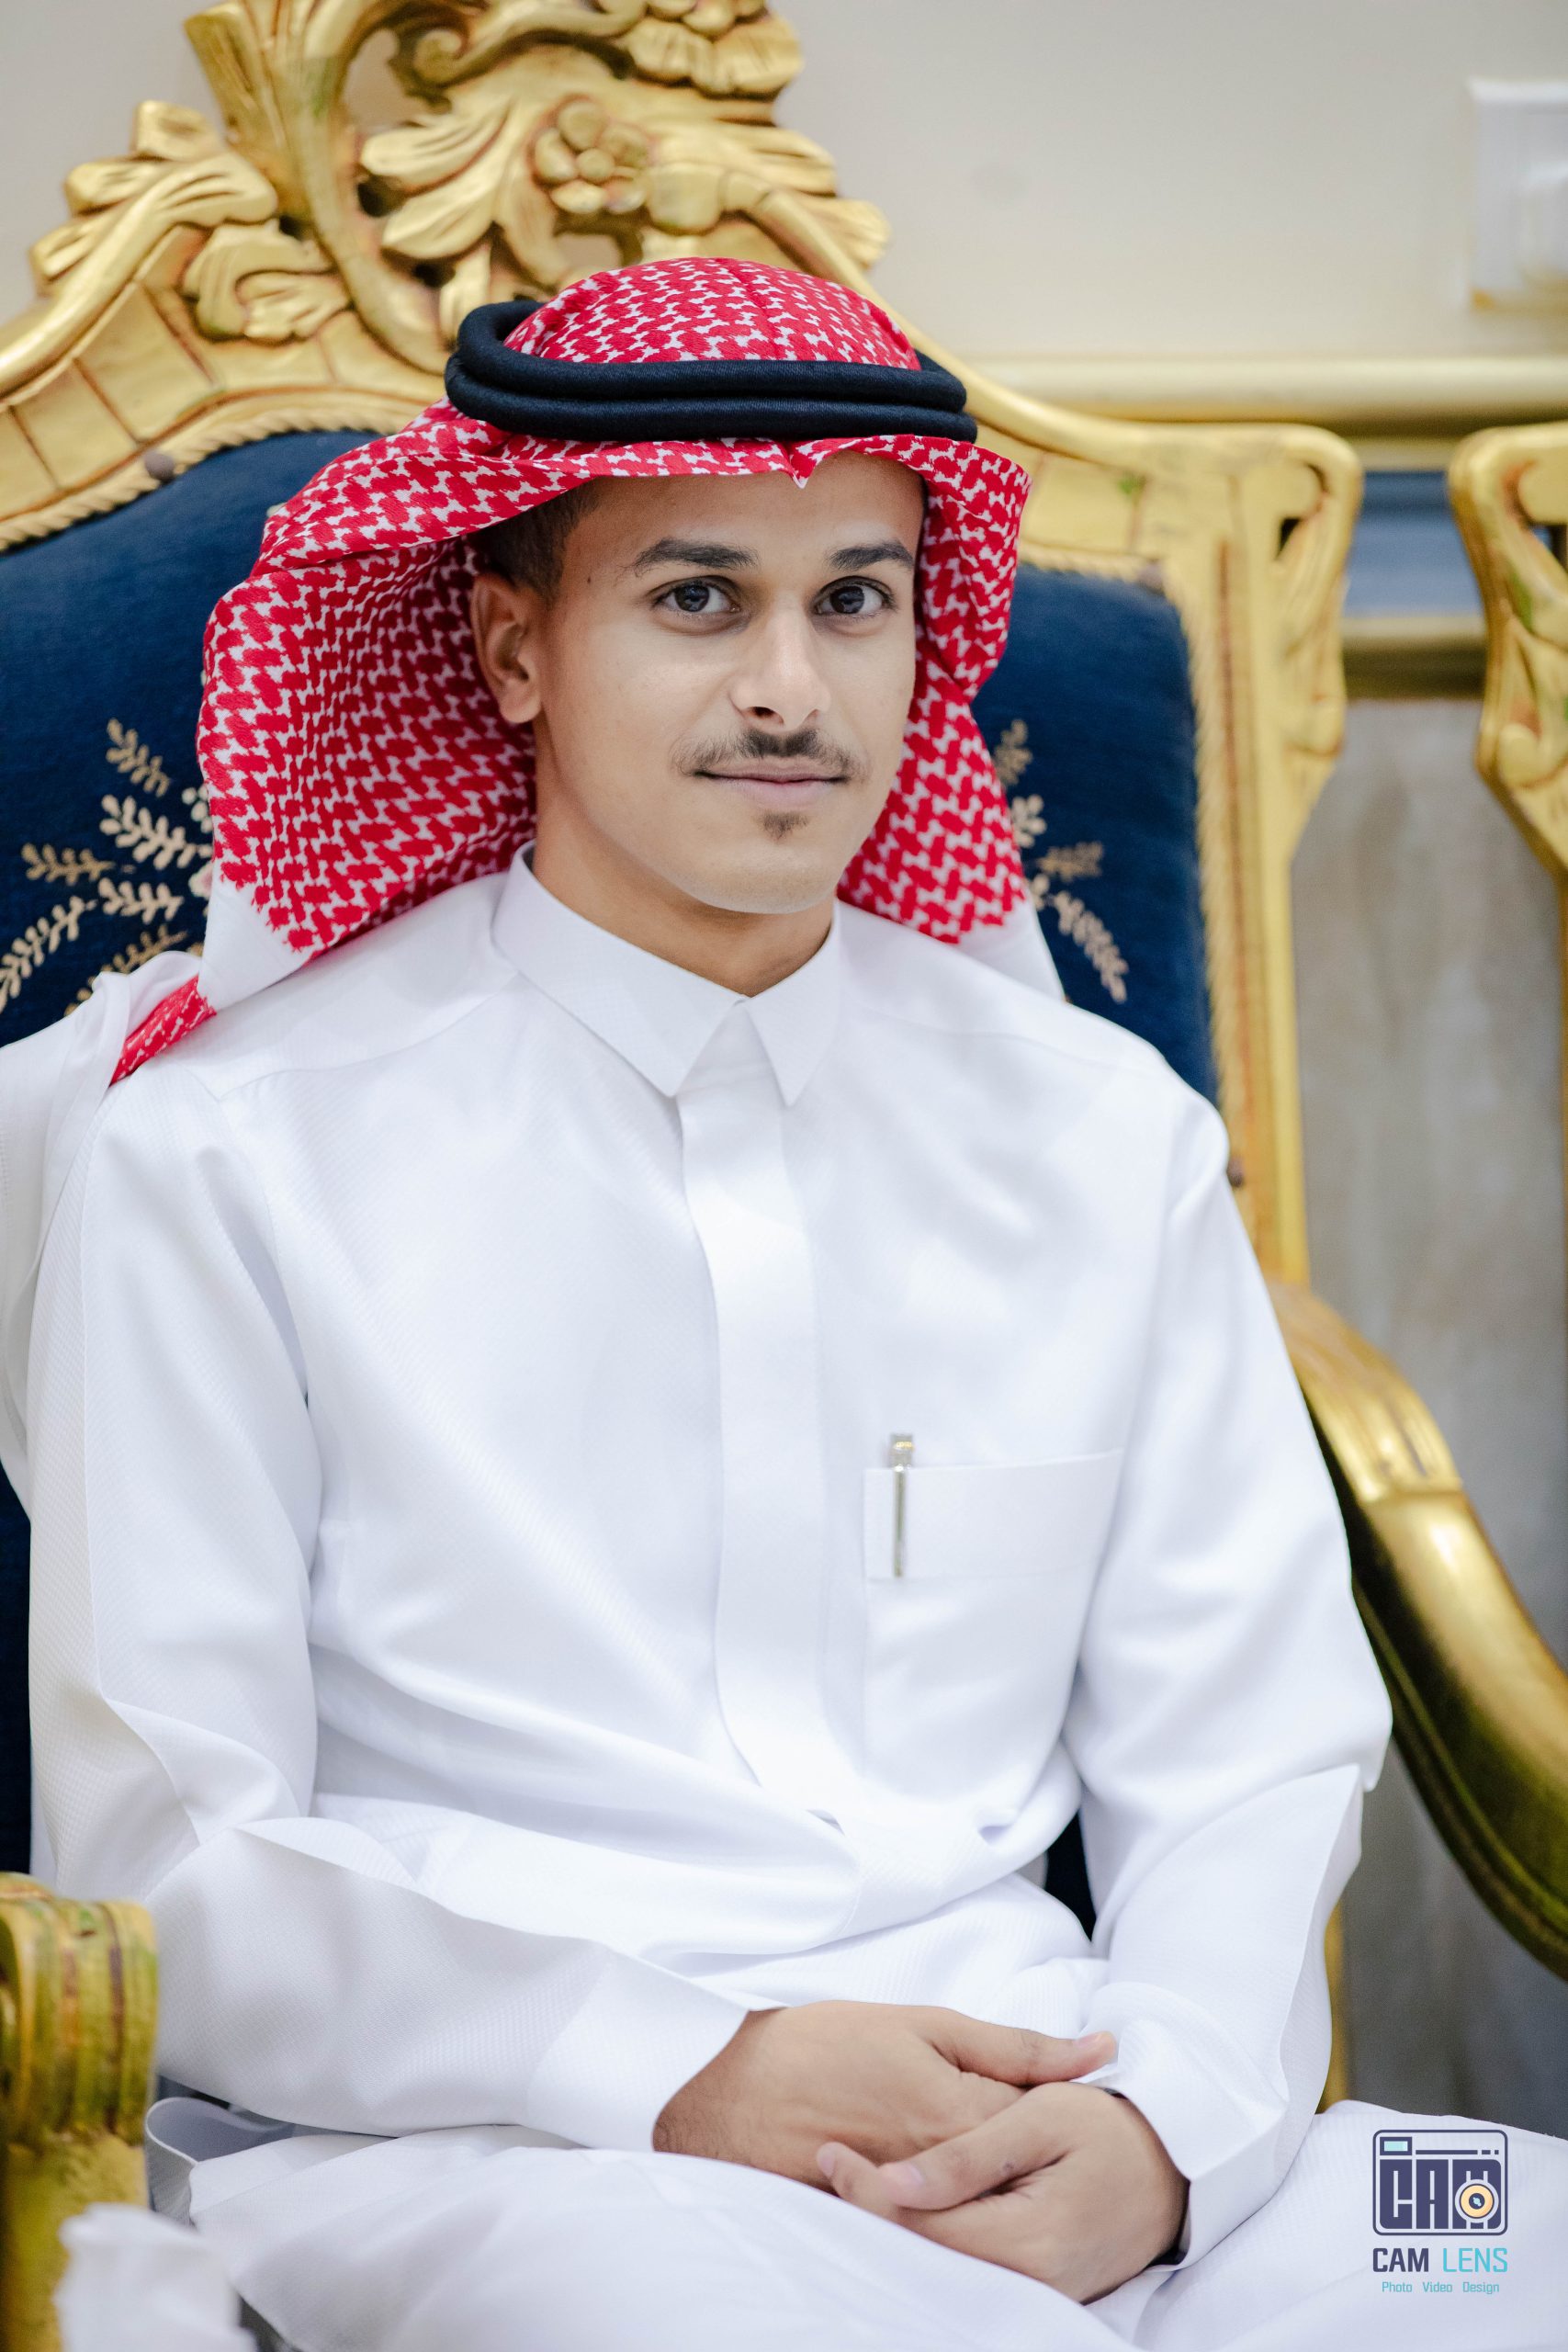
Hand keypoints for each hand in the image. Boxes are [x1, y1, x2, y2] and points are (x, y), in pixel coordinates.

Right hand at [652, 2001, 1115, 2188]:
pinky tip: (944, 2190)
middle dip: (1033, 2161)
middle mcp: (941, 2170)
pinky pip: (936, 2230)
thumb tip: (1102, 2051)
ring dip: (993, 2186)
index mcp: (958, 2112)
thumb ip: (1018, 2045)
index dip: (1065, 2117)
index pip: (1046, 2130)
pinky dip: (949, 2209)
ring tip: (980, 2161)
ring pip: (982, 2208)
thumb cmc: (826, 2043)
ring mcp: (910, 2206)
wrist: (728, 2090)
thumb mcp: (926, 2024)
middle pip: (1019, 2178)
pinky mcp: (879, 2230)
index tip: (1070, 2111)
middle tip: (1026, 2142)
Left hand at [816, 2079, 1188, 2303]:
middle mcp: (1030, 2282)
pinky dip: (930, 2235)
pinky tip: (905, 2201)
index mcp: (1029, 2240)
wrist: (1173, 2165)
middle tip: (828, 2162)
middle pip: (926, 2256)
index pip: (923, 2226)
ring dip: (896, 2225)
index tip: (829, 2151)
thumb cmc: (1108, 2127)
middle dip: (871, 2212)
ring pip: (942, 2265)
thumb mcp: (1039, 2118)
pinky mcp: (1036, 2287)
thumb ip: (967, 2156)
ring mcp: (1035, 2291)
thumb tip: (895, 2184)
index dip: (868, 2192)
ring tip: (851, 2178)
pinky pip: (968, 2266)